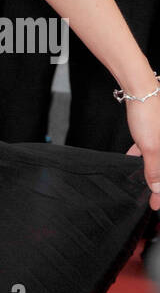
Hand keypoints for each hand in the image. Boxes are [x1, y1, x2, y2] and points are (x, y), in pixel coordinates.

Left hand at [124, 95, 159, 210]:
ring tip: (143, 182)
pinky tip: (135, 159)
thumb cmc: (149, 114)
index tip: (156, 204)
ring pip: (159, 158)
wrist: (140, 88)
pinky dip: (146, 155)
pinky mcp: (157, 129)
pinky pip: (154, 147)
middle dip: (158, 183)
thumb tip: (158, 188)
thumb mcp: (151, 148)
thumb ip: (155, 170)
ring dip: (152, 170)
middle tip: (151, 197)